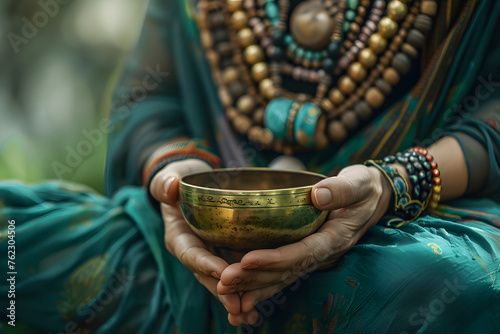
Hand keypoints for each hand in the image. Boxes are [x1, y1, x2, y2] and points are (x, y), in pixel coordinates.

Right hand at [151, 159, 242, 316]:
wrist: (192, 186)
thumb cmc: (180, 179)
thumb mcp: (170, 177)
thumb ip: (165, 183)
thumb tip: (169, 189)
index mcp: (179, 237)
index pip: (190, 253)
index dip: (204, 263)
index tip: (221, 273)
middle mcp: (194, 252)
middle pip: (207, 276)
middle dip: (222, 293)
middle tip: (238, 308)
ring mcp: (210, 257)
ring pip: (221, 283)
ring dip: (235, 300)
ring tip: (249, 317)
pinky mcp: (225, 257)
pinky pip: (234, 277)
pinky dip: (245, 293)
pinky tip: (256, 312)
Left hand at [217, 165, 391, 325]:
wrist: (370, 200)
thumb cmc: (363, 189)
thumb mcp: (360, 183)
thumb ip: (342, 189)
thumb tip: (318, 195)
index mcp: (335, 238)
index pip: (303, 253)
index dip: (275, 259)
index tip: (247, 260)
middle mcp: (322, 254)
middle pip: (286, 271)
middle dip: (254, 278)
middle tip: (224, 281)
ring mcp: (312, 258)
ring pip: (280, 277)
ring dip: (252, 286)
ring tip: (223, 290)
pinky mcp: (304, 255)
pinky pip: (281, 275)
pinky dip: (260, 286)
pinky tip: (239, 294)